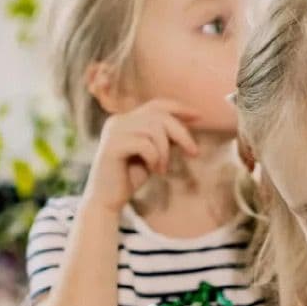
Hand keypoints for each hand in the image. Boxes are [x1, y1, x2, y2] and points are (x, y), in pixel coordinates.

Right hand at [84, 99, 199, 212]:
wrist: (107, 200)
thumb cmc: (130, 177)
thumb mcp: (154, 153)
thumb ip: (165, 138)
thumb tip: (190, 123)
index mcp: (126, 119)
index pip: (157, 105)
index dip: (180, 108)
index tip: (199, 117)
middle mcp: (118, 121)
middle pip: (160, 115)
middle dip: (182, 133)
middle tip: (194, 153)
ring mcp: (113, 131)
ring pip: (154, 129)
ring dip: (166, 151)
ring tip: (162, 168)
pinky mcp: (112, 146)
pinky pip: (145, 144)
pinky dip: (155, 158)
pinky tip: (154, 170)